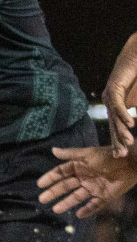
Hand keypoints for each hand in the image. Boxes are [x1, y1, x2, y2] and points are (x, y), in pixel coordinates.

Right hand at [37, 145, 136, 217]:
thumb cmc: (109, 156)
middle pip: (66, 186)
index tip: (40, 184)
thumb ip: (71, 154)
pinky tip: (79, 215)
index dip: (50, 178)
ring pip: (77, 197)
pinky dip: (88, 210)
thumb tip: (53, 150)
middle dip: (54, 193)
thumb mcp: (89, 154)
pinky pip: (95, 205)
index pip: (61, 173)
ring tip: (56, 210)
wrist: (132, 163)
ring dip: (66, 203)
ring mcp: (94, 188)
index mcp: (80, 166)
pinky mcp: (105, 196)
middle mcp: (84, 178)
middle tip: (42, 199)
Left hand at [103, 35, 136, 156]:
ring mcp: (111, 93)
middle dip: (117, 141)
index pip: (116, 126)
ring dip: (121, 130)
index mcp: (117, 104)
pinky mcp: (115, 85)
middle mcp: (111, 101)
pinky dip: (123, 113)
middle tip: (120, 156)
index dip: (119, 140)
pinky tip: (131, 123)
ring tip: (128, 143)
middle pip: (112, 124)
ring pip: (114, 116)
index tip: (122, 155)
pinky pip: (118, 103)